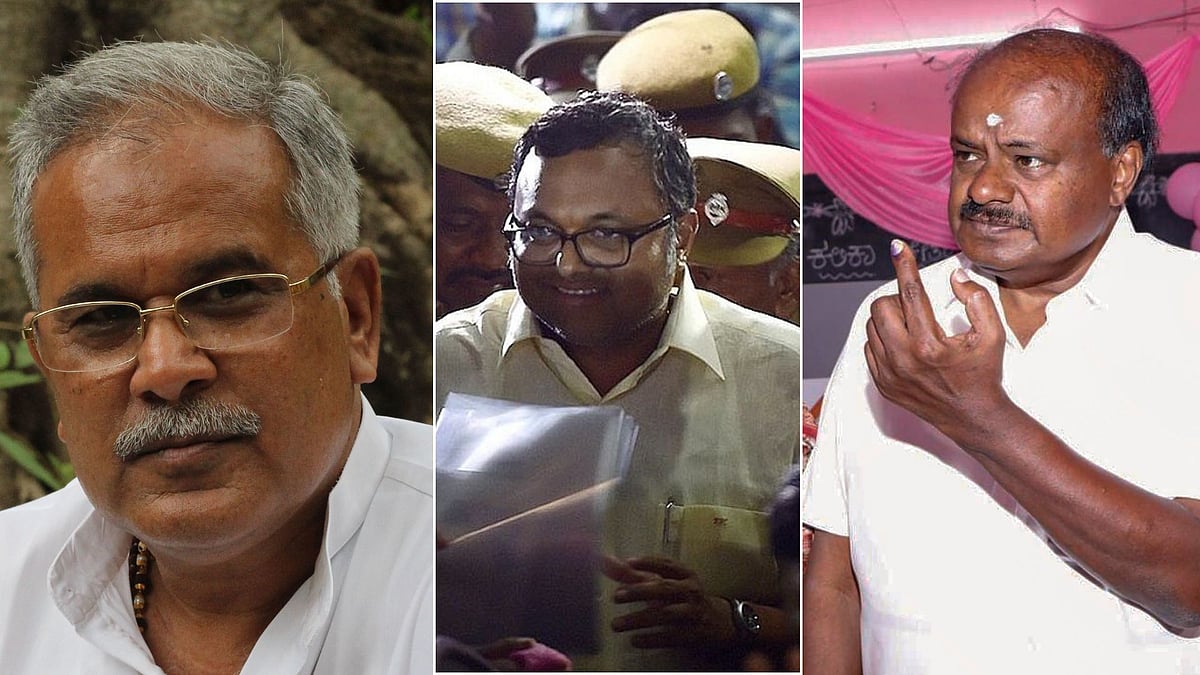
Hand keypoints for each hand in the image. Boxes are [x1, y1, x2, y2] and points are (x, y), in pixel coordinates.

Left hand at [602, 556, 735, 648]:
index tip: (627, 564)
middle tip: (616, 597)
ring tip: (616, 624)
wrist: (719, 622)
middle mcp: (691, 591)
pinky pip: (671, 636)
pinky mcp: (693, 634)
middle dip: (639, 592)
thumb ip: (635, 575)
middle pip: (664, 589)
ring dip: (639, 619)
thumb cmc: (683, 598)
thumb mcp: (666, 583)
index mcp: (685, 575)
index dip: (647, 563)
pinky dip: (652, 639)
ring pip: (665, 615)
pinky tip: (635, 640)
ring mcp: (693, 613)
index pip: (666, 564)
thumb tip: (606, 562)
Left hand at [865, 240, 1009, 437]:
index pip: (911, 294)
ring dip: (889, 319)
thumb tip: (956, 276)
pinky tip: (904, 344)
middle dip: (896, 299)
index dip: (904, 266)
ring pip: (871, 327)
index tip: (897, 248)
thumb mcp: (992, 335)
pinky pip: (869, 348)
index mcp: (929, 345)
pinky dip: (882, 339)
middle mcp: (903, 360)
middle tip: (916, 308)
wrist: (972, 417)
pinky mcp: (882, 384)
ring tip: (912, 328)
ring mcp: (889, 374)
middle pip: (881, 307)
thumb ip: (977, 300)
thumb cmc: (982, 374)